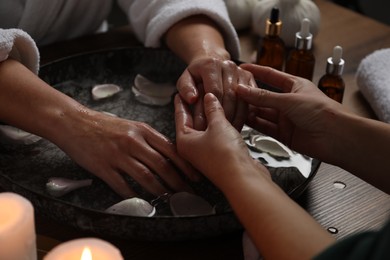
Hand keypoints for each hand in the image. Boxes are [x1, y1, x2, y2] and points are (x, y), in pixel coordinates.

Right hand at [56, 110, 197, 197]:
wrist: (73, 122)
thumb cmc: (103, 124)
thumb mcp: (130, 126)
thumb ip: (148, 139)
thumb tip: (168, 156)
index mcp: (142, 130)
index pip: (171, 149)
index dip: (186, 165)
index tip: (195, 176)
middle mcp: (133, 142)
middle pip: (162, 165)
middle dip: (178, 182)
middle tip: (188, 193)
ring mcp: (118, 155)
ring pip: (146, 177)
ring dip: (160, 191)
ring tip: (170, 199)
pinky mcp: (103, 167)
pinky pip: (123, 185)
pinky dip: (134, 195)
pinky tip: (142, 202)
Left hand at [174, 92, 265, 185]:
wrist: (243, 177)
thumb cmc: (225, 156)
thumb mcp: (217, 125)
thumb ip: (213, 109)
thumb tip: (209, 97)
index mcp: (185, 141)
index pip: (180, 116)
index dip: (181, 102)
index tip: (179, 93)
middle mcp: (194, 148)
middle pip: (193, 121)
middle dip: (197, 106)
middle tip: (198, 90)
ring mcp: (208, 152)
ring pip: (207, 128)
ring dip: (211, 114)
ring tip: (214, 98)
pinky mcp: (222, 154)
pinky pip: (219, 135)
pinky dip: (221, 124)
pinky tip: (226, 115)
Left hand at [176, 57, 255, 130]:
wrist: (211, 61)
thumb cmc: (197, 74)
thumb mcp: (185, 80)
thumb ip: (185, 89)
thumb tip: (192, 99)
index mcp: (211, 65)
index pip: (215, 91)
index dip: (212, 109)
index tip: (209, 125)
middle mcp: (228, 66)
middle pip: (230, 95)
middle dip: (225, 116)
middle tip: (219, 132)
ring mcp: (241, 71)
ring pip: (242, 99)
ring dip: (236, 117)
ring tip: (228, 130)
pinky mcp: (249, 78)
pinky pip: (250, 99)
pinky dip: (245, 113)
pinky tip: (238, 123)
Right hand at [237, 64, 344, 160]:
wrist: (335, 137)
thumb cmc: (320, 111)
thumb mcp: (289, 100)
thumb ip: (263, 97)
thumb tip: (242, 90)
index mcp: (294, 86)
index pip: (271, 76)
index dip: (257, 71)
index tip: (242, 68)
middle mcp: (288, 102)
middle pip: (264, 96)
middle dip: (248, 94)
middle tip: (231, 91)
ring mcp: (286, 118)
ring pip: (262, 112)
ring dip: (249, 109)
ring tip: (232, 105)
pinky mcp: (284, 134)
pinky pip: (265, 127)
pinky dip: (254, 124)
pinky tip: (242, 119)